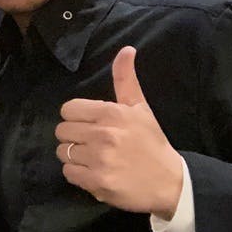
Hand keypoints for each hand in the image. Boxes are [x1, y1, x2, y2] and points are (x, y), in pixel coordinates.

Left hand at [56, 46, 185, 216]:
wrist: (170, 182)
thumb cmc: (151, 142)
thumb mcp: (140, 107)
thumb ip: (125, 79)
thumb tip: (126, 49)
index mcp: (111, 113)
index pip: (68, 109)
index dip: (76, 118)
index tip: (89, 125)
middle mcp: (103, 134)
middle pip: (61, 131)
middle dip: (73, 137)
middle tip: (92, 143)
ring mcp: (99, 159)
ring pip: (62, 152)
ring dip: (74, 157)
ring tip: (94, 159)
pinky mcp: (96, 182)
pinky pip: (68, 173)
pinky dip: (77, 174)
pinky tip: (94, 172)